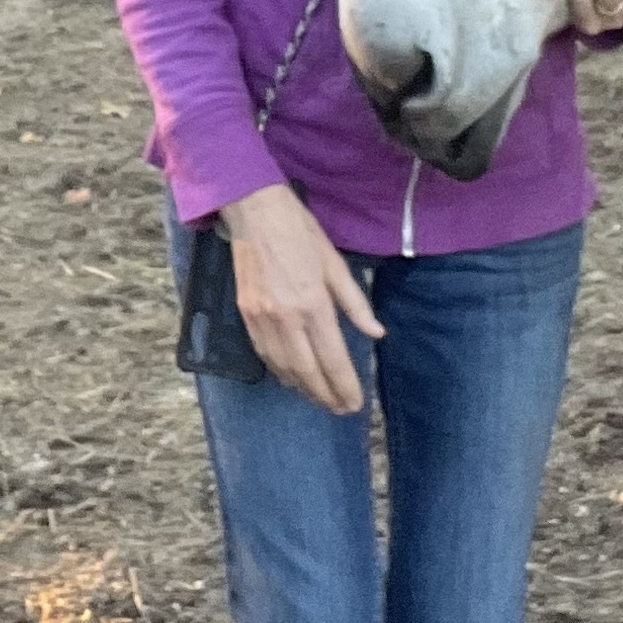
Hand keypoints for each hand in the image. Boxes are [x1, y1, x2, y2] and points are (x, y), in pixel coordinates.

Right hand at [217, 182, 383, 412]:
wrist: (253, 212)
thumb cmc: (300, 232)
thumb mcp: (335, 263)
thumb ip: (356, 303)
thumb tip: (376, 333)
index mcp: (313, 305)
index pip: (333, 359)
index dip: (346, 386)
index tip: (356, 403)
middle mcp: (286, 319)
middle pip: (308, 372)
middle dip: (326, 396)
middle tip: (341, 410)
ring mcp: (262, 319)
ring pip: (284, 368)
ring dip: (304, 389)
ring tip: (321, 399)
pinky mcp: (246, 315)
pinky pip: (265, 354)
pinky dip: (280, 372)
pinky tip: (292, 378)